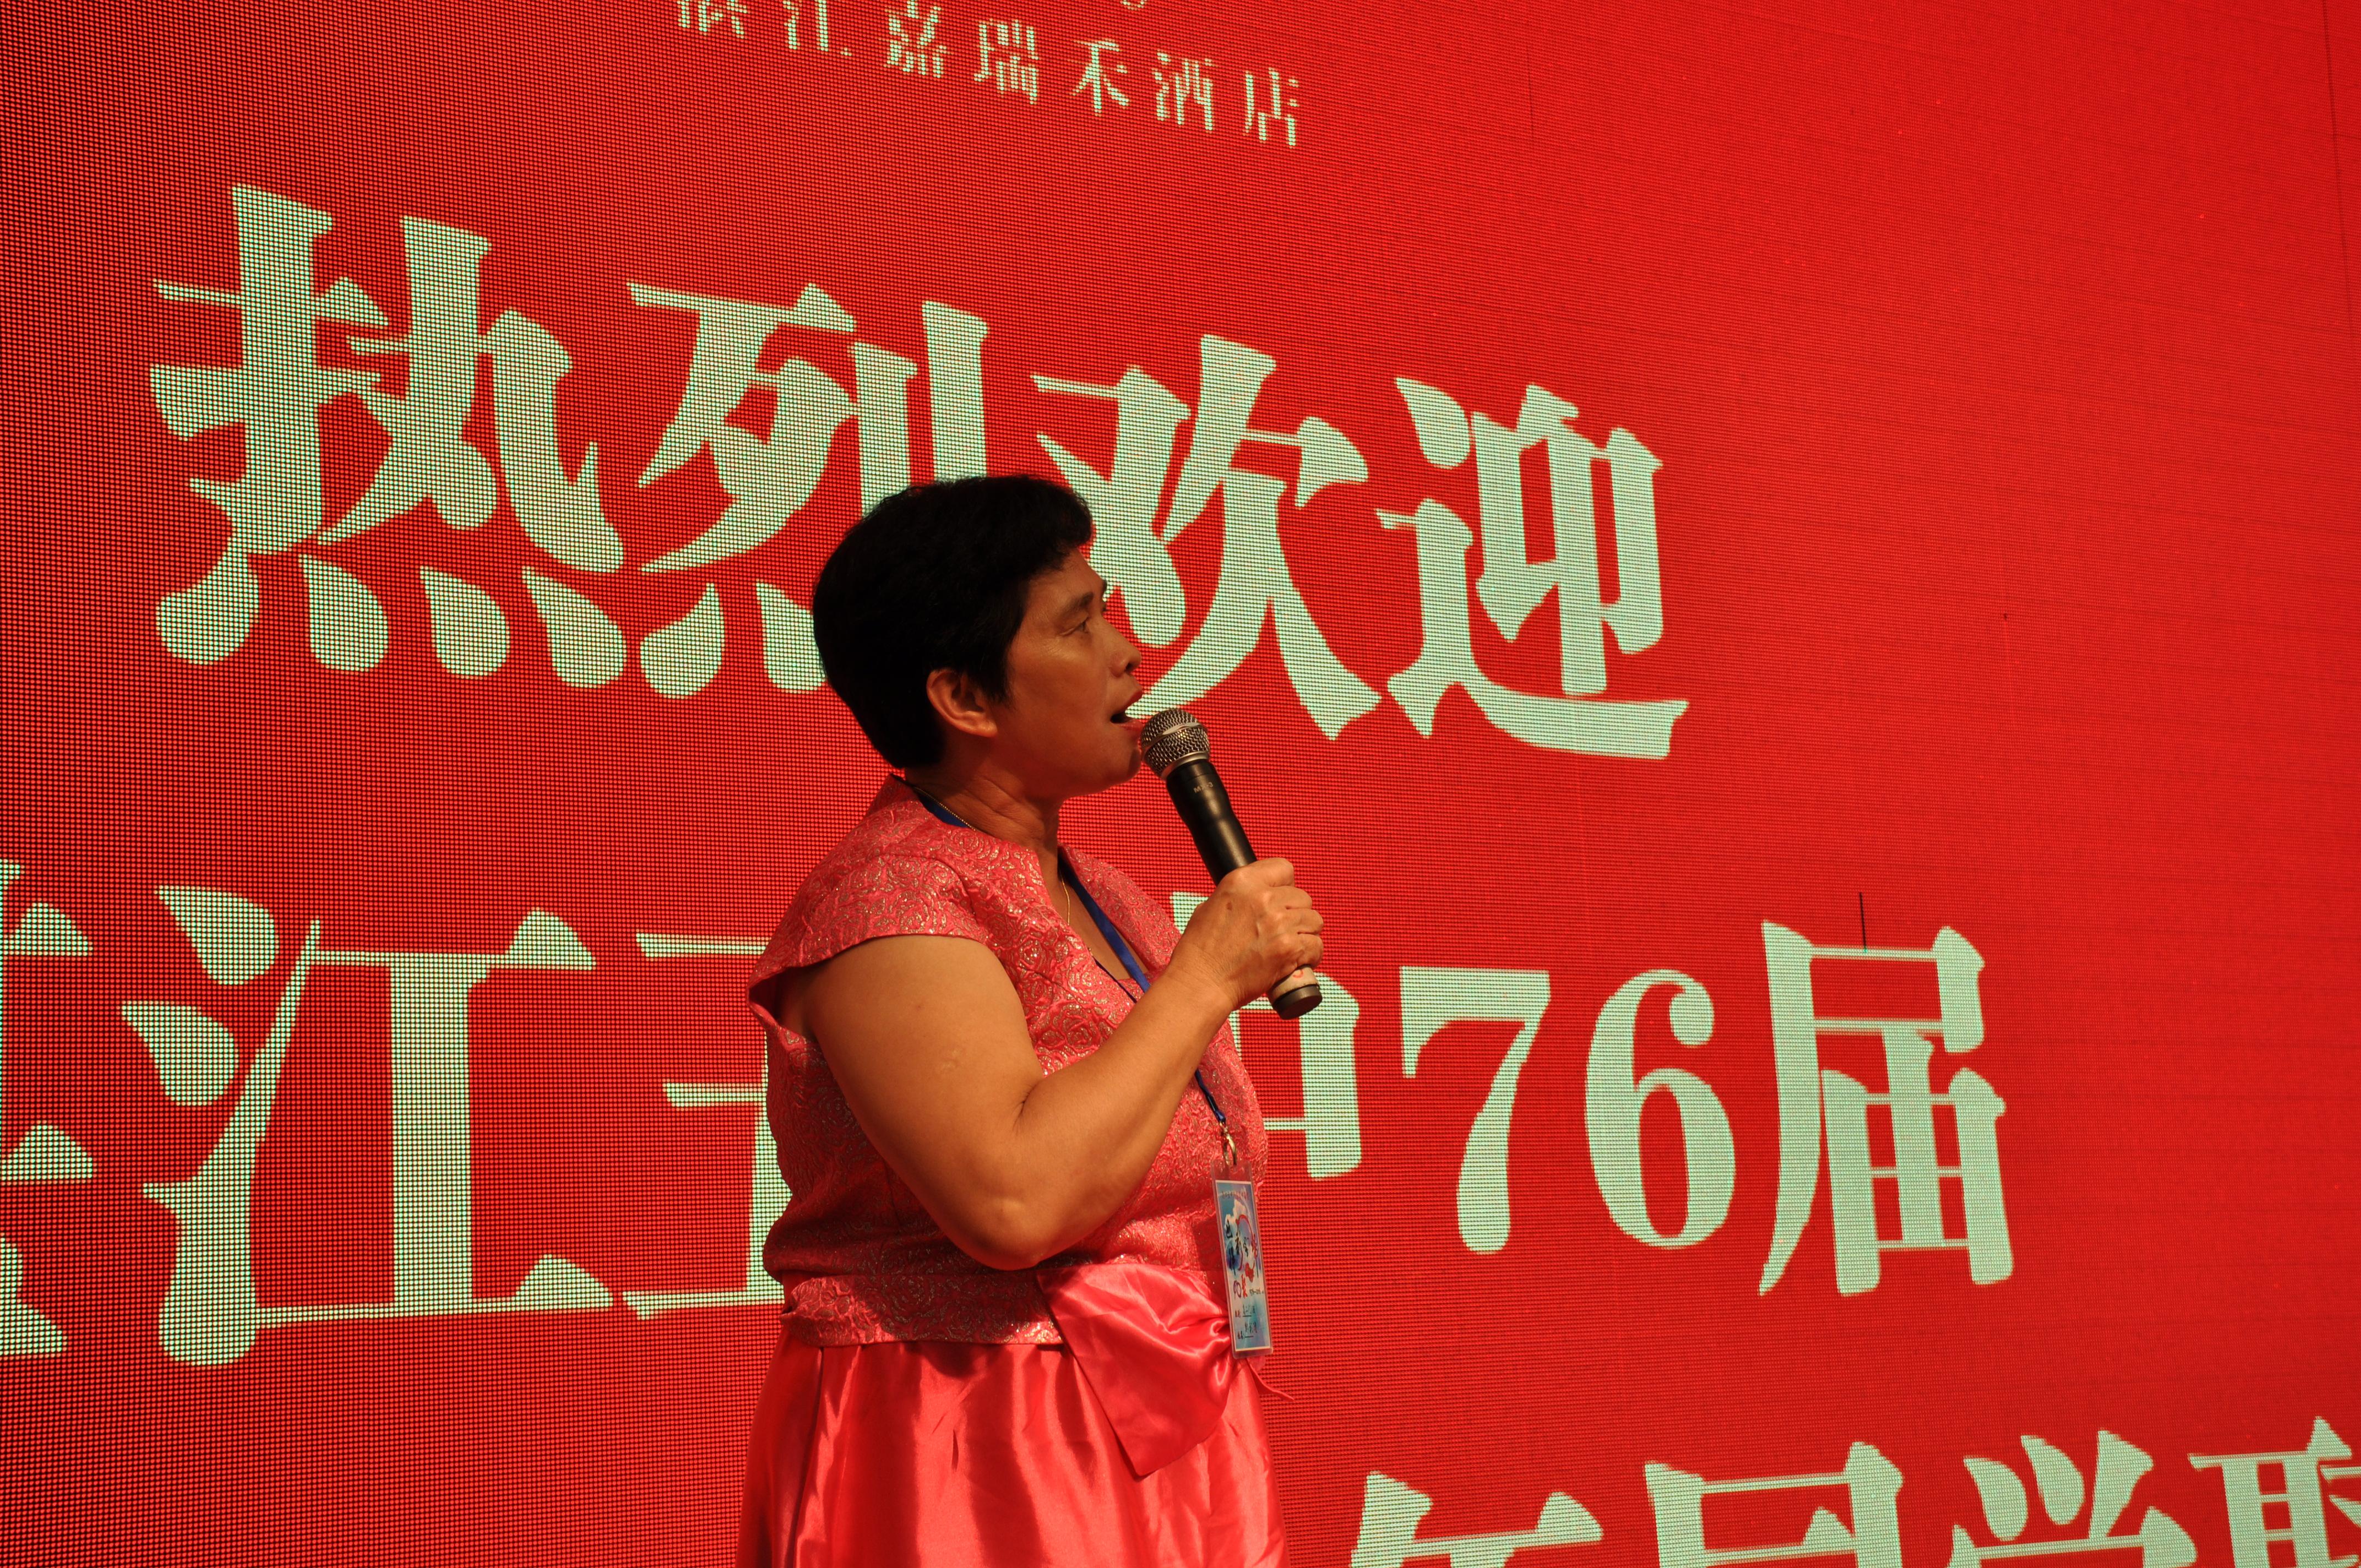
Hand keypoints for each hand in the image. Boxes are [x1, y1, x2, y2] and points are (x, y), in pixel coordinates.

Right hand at [1167, 858, 1323, 1012]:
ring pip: (1314, 920)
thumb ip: (1238, 897)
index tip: (1282, 900)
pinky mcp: (1289, 948)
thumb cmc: (1201, 951)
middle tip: (1284, 931)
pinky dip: (1311, 955)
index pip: (1284, 868)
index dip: (1286, 885)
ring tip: (1293, 946)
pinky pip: (1316, 945)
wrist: (1201, 983)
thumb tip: (1255, 897)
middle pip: (1302, 897)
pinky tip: (1299, 961)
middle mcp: (1263, 898)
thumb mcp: (1211, 907)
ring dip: (1306, 933)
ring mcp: (1278, 923)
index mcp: (1242, 881)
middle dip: (1296, 914)